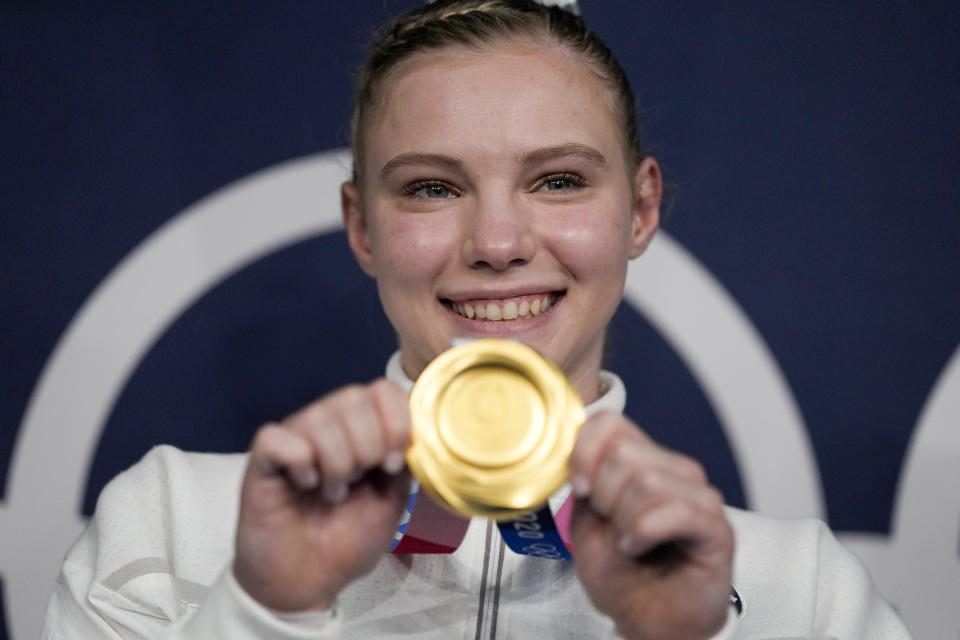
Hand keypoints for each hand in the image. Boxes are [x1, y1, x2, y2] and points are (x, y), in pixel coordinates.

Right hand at [233, 379, 411, 611]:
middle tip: (359, 482)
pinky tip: (303, 484)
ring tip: (332, 493)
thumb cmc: (345, 541)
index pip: (383, 389)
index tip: (395, 464)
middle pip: (353, 397)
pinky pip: (278, 437)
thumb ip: (405, 461)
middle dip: (368, 445)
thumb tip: (417, 431)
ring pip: (319, 417)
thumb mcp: (392, 500)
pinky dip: (298, 462)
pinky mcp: (261, 460)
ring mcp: (293, 438)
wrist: (307, 584)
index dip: (396, 420)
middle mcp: (326, 425)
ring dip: (336, 463)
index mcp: (360, 429)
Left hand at [567, 411, 733, 639]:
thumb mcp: (584, 522)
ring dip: (624, 521)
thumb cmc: (622, 575)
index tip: (580, 489)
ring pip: (647, 482)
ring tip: (629, 543)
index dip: (585, 452)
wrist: (647, 621)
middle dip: (604, 498)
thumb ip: (582, 481)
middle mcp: (675, 471)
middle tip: (612, 527)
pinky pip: (677, 511)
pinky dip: (645, 532)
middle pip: (624, 453)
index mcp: (643, 462)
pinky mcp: (717, 527)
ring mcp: (700, 497)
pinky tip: (638, 548)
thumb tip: (576, 451)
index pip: (610, 422)